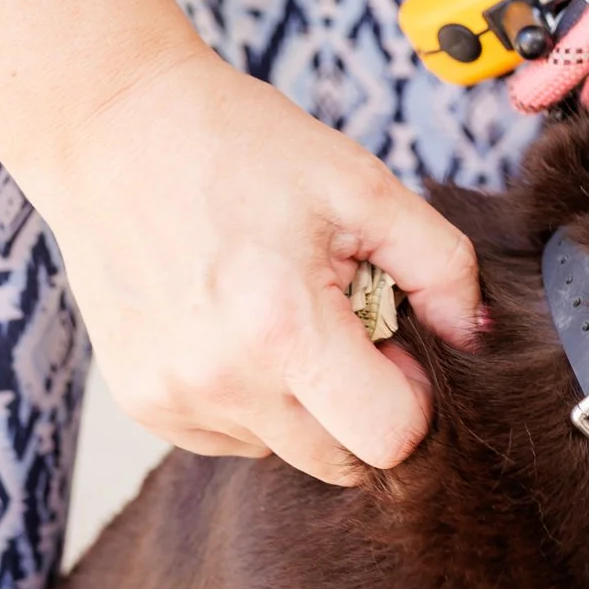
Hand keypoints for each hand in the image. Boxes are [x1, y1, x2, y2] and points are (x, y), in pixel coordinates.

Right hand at [30, 49, 481, 484]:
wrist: (113, 129)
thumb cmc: (242, 147)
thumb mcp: (366, 187)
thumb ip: (443, 268)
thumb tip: (475, 337)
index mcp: (283, 329)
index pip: (389, 440)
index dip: (415, 396)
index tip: (399, 341)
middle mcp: (220, 382)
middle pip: (341, 459)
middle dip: (365, 402)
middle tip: (343, 316)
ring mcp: (171, 400)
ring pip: (288, 450)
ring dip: (308, 400)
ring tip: (282, 308)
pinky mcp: (143, 404)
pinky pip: (235, 436)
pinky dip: (256, 396)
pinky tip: (240, 324)